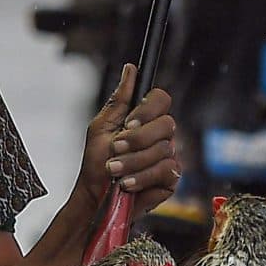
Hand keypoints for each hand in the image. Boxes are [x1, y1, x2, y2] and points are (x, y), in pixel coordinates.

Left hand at [84, 64, 180, 214]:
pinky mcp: (170, 179)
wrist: (94, 196)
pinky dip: (142, 177)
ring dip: (132, 161)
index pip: (161, 100)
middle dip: (137, 139)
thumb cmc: (96, 163)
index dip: (148, 109)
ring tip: (114, 170)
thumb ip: (120, 99)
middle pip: (167, 124)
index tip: (129, 122)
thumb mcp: (101, 126)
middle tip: (116, 148)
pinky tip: (127, 183)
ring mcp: (168, 157)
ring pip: (163, 150)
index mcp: (145, 120)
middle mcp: (161, 136)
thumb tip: (130, 69)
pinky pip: (165, 171)